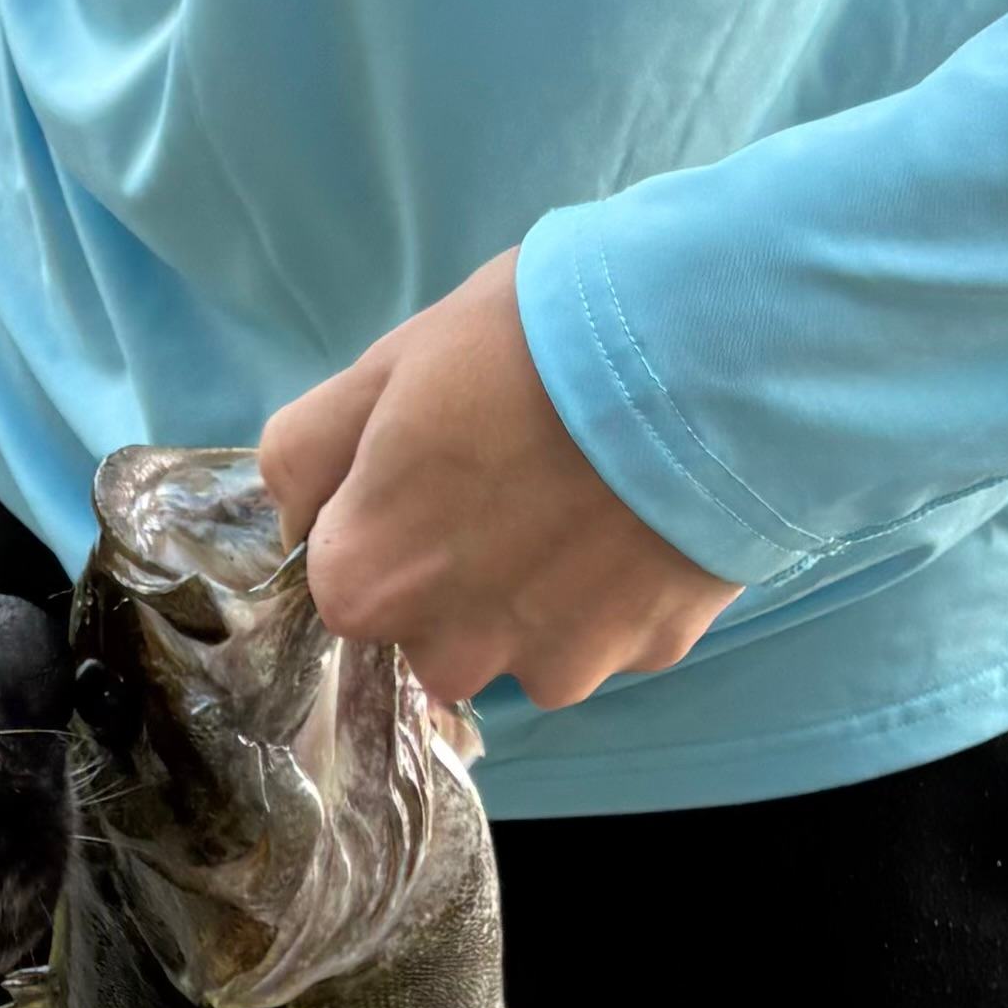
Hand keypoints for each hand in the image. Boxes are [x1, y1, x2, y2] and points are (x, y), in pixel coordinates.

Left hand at [258, 251, 741, 711]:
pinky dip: (622, 585)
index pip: (347, 577)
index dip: (387, 515)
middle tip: (522, 470)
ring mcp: (551, 665)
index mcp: (366, 584)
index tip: (433, 460)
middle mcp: (447, 653)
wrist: (710, 347)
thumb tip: (297, 516)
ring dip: (545, 586)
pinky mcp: (643, 656)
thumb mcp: (389, 364)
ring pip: (526, 638)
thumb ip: (309, 451)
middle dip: (464, 566)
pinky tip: (645, 512)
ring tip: (593, 491)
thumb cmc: (532, 341)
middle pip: (437, 624)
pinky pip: (613, 631)